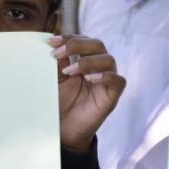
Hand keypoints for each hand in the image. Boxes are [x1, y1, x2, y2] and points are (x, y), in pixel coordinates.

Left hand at [50, 35, 125, 152]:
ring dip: (87, 61)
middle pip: (97, 45)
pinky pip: (118, 80)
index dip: (69, 38)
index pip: (83, 40)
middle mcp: (97, 67)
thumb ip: (56, 63)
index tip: (51, 41)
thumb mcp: (54, 80)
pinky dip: (104, 76)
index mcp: (83, 60)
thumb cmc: (58, 103)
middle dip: (77, 44)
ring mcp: (106, 80)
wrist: (63, 130)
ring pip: (108, 59)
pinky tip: (89, 79)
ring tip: (69, 71)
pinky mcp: (112, 95)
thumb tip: (50, 44)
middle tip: (58, 53)